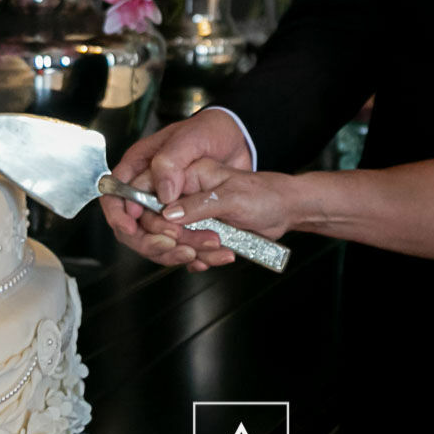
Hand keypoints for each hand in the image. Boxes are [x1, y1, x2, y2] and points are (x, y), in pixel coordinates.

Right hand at [103, 109, 251, 271]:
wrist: (239, 142)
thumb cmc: (211, 131)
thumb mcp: (192, 138)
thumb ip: (171, 162)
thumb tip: (162, 195)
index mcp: (140, 165)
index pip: (115, 194)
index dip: (119, 214)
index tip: (132, 228)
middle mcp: (148, 189)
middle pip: (132, 224)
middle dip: (149, 239)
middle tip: (174, 242)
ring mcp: (165, 207)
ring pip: (154, 240)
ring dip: (172, 251)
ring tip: (196, 250)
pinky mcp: (183, 220)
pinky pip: (176, 245)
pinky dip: (187, 255)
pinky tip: (203, 255)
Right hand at [163, 158, 302, 256]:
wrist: (285, 211)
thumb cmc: (264, 195)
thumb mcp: (232, 198)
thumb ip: (198, 205)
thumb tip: (168, 214)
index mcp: (188, 174)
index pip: (149, 191)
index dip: (149, 215)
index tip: (166, 233)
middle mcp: (185, 194)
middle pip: (157, 223)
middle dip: (179, 239)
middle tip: (207, 239)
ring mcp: (191, 216)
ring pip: (172, 242)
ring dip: (196, 251)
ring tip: (221, 246)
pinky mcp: (199, 233)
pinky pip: (188, 253)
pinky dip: (204, 258)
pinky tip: (224, 253)